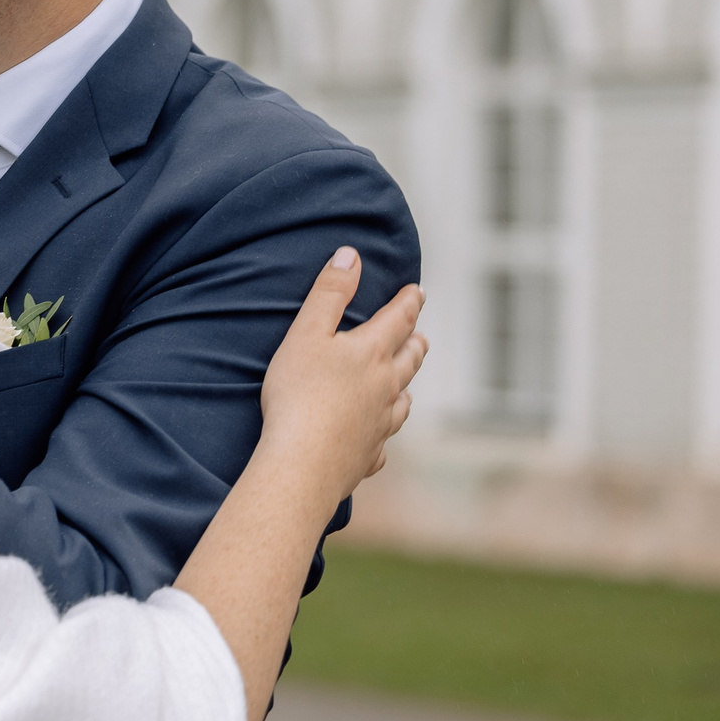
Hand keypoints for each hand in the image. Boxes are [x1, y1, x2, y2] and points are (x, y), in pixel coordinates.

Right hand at [255, 250, 425, 504]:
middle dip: (415, 343)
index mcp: (371, 353)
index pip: (399, 319)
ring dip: (406, 386)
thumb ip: (329, 293)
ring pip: (402, 401)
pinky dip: (382, 435)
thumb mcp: (306, 332)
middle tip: (421, 336)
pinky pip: (382, 443)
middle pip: (409, 360)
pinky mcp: (367, 456)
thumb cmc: (298, 395)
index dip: (409, 302)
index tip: (418, 291)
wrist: (302, 464)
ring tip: (406, 384)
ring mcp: (380, 424)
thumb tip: (351, 256)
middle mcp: (386, 388)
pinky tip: (379, 441)